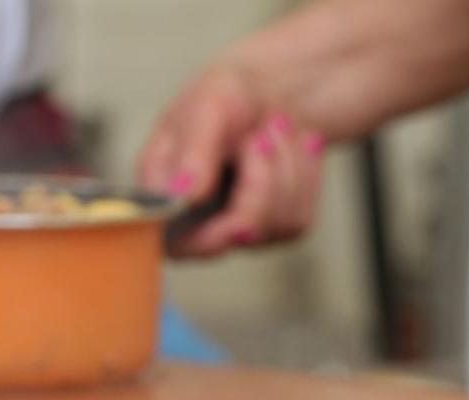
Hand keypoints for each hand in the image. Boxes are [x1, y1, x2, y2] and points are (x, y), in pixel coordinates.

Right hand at [138, 62, 325, 257]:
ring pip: (275, 225)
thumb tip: (183, 195)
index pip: (175, 242)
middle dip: (260, 181)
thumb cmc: (232, 94)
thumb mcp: (209, 105)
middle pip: (236, 234)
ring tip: (274, 127)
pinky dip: (303, 175)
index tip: (237, 222)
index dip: (206, 240)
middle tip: (261, 134)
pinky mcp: (275, 226)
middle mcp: (197, 218)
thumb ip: (193, 150)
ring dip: (285, 167)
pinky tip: (292, 146)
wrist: (277, 88)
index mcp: (165, 191)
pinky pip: (298, 219)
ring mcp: (238, 226)